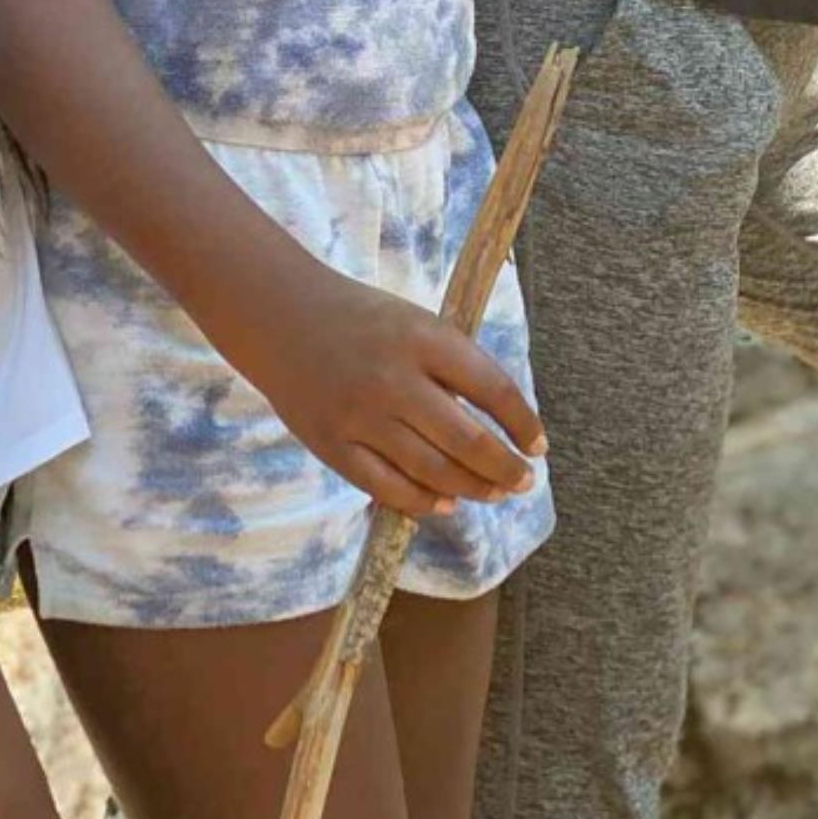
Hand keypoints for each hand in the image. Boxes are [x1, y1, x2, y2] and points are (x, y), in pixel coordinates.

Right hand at [236, 263, 545, 519]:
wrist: (279, 315)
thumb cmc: (360, 319)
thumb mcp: (414, 323)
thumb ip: (452, 369)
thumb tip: (500, 428)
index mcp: (424, 338)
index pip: (493, 389)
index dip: (523, 424)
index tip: (538, 446)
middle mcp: (395, 378)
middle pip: (469, 442)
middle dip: (505, 469)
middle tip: (522, 482)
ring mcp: (361, 416)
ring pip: (434, 472)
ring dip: (472, 489)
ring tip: (491, 493)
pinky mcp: (332, 445)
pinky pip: (388, 488)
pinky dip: (423, 502)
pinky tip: (445, 502)